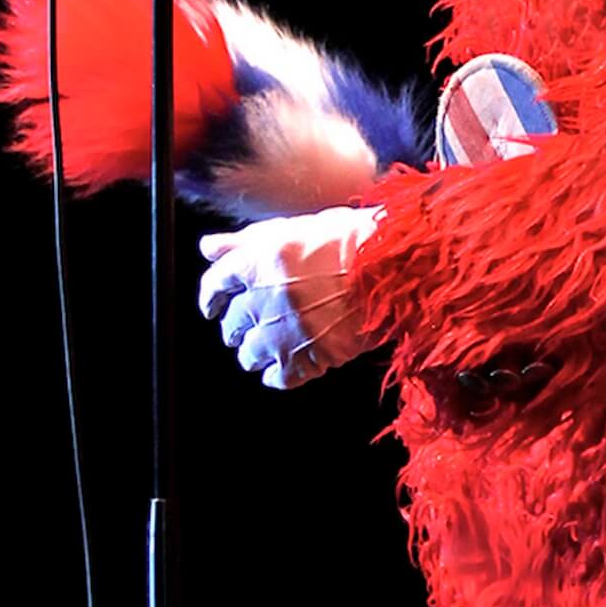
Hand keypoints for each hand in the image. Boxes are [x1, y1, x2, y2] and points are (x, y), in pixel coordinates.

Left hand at [196, 207, 383, 388]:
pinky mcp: (311, 357)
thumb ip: (245, 240)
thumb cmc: (354, 241)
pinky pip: (279, 378)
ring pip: (250, 354)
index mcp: (260, 262)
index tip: (212, 305)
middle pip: (232, 324)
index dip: (211, 297)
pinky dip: (278, 375)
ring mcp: (288, 331)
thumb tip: (209, 248)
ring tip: (267, 347)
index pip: (215, 284)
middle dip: (236, 326)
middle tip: (245, 326)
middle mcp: (267, 298)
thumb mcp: (295, 228)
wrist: (397, 268)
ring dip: (254, 352)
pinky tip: (284, 368)